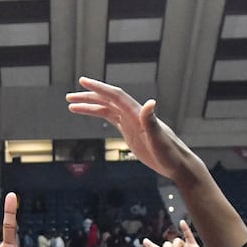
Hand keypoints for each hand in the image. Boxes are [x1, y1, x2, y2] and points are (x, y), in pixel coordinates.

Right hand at [67, 77, 194, 181]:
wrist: (177, 164)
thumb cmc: (170, 153)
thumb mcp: (159, 139)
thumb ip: (151, 121)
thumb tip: (150, 102)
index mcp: (138, 114)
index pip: (115, 96)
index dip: (99, 88)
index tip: (83, 82)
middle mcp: (134, 114)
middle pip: (107, 100)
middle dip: (88, 97)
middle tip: (69, 96)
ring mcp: (131, 122)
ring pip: (106, 109)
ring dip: (90, 106)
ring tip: (71, 105)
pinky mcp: (130, 131)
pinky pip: (111, 119)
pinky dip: (99, 114)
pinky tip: (89, 113)